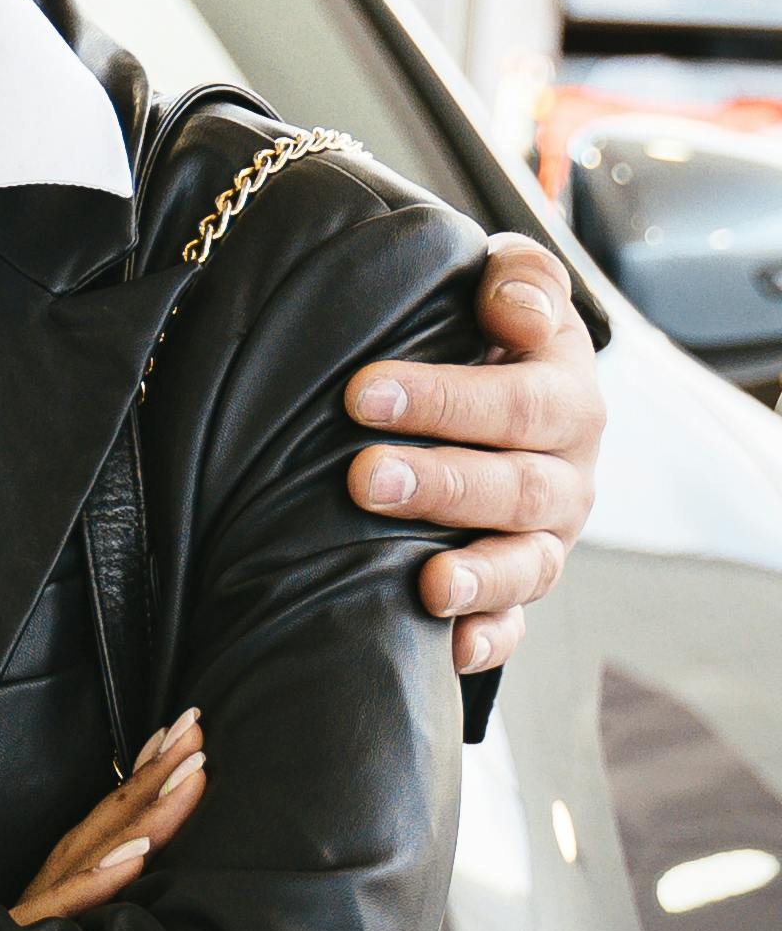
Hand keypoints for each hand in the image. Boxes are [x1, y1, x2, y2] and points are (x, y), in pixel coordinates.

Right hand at [12, 714, 206, 928]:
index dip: (149, 771)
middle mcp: (57, 877)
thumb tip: (139, 860)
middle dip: (157, 770)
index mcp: (68, 871)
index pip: (113, 814)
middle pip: (111, 817)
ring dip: (146, 810)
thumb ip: (93, 895)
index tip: (186, 730)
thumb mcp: (63, 925)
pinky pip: (68, 904)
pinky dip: (100, 878)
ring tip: (189, 775)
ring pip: (100, 848)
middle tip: (196, 725)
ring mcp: (42, 904)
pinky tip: (136, 857)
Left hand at [347, 236, 602, 681]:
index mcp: (568, 398)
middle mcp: (567, 474)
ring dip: (478, 577)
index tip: (361, 393)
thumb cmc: (486, 329)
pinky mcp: (518, 587)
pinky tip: (451, 649)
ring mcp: (545, 537)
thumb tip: (516, 310)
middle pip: (517, 488)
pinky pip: (515, 625)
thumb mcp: (510, 285)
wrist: (494, 384)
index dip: (445, 400)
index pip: (519, 402)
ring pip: (527, 565)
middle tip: (363, 477)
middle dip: (440, 485)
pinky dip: (488, 640)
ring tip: (428, 584)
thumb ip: (522, 281)